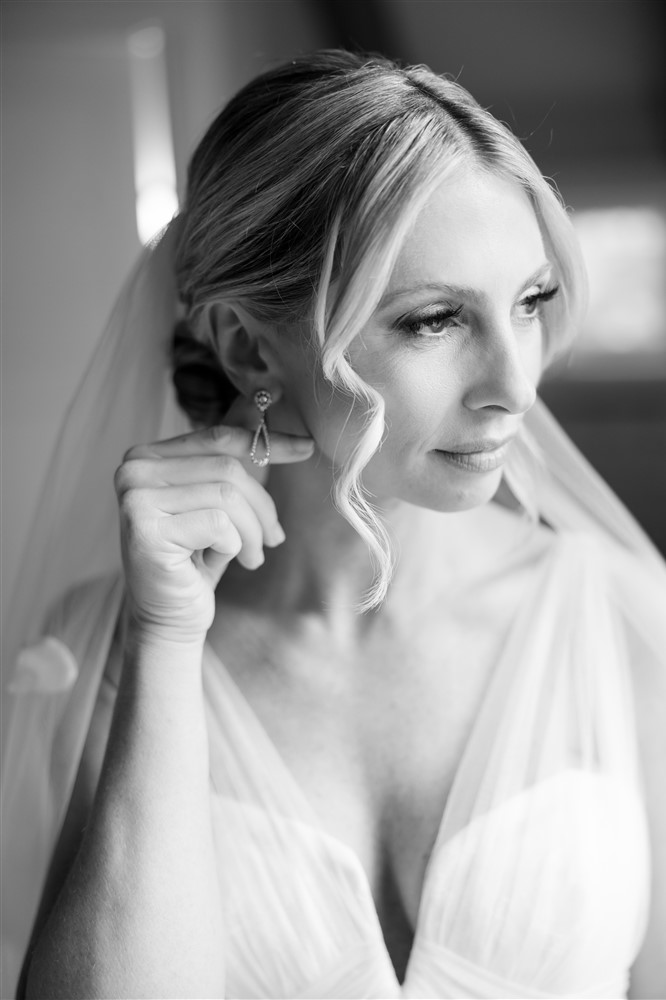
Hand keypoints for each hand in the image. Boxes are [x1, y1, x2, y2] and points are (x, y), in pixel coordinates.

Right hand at [114, 424, 313, 644]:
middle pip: (228, 467)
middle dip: (263, 506)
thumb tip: (265, 391)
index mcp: (147, 455)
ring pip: (228, 495)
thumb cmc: (198, 557)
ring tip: (252, 555)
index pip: (219, 437)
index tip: (306, 447)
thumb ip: (233, 447)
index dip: (268, 442)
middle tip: (272, 539)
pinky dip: (235, 546)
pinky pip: (218, 523)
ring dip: (253, 531)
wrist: (171, 617)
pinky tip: (228, 564)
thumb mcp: (220, 498)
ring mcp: (134, 496)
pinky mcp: (145, 527)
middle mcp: (133, 469)